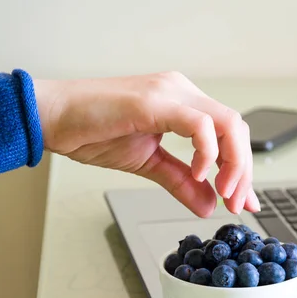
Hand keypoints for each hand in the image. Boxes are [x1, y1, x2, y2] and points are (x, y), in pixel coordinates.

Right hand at [33, 71, 259, 217]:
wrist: (52, 119)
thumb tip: (207, 205)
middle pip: (236, 128)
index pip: (229, 133)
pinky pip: (198, 124)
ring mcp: (170, 93)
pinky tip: (197, 173)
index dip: (242, 168)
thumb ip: (180, 183)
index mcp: (183, 104)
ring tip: (224, 194)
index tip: (243, 201)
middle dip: (244, 171)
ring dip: (233, 163)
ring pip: (227, 123)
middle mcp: (182, 92)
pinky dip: (206, 152)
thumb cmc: (92, 132)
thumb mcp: (148, 164)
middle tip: (238, 203)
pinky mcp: (154, 101)